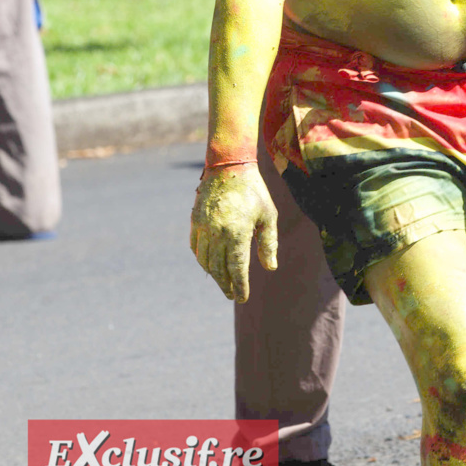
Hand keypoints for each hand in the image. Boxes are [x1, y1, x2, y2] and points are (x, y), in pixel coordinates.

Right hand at [190, 163, 277, 301]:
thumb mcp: (268, 215)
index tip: (242, 298)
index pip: (237, 268)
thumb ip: (269, 242)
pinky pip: (196, 248)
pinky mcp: (195, 221)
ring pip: (205, 260)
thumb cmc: (254, 191)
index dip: (239, 286)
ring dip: (213, 274)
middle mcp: (217, 233)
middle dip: (226, 284)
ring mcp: (203, 227)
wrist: (229, 167)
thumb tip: (271, 267)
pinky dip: (202, 260)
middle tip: (231, 295)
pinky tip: (209, 265)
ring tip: (223, 282)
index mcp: (237, 232)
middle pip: (219, 268)